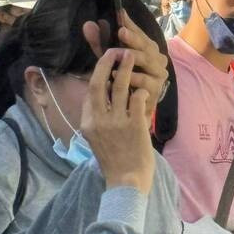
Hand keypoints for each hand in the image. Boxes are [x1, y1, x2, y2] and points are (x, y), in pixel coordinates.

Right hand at [80, 49, 154, 195]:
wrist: (126, 182)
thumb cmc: (113, 161)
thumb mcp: (96, 139)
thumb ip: (97, 118)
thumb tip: (103, 95)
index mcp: (88, 123)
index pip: (90, 91)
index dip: (98, 73)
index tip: (106, 62)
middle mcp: (99, 120)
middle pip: (100, 83)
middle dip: (107, 63)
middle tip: (116, 51)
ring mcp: (117, 122)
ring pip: (120, 86)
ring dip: (126, 69)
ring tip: (132, 56)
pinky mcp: (135, 125)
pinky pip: (137, 98)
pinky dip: (141, 91)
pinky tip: (145, 91)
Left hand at [83, 10, 167, 115]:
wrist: (132, 111)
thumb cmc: (122, 81)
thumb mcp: (109, 60)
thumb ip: (99, 43)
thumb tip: (88, 25)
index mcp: (147, 48)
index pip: (139, 32)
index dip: (130, 23)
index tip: (120, 14)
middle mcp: (157, 58)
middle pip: (146, 45)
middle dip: (133, 37)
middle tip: (121, 31)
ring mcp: (158, 74)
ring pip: (147, 60)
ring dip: (132, 56)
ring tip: (118, 53)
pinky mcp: (156, 90)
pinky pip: (145, 81)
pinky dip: (133, 77)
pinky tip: (119, 74)